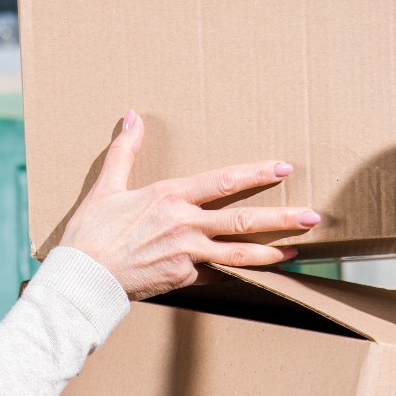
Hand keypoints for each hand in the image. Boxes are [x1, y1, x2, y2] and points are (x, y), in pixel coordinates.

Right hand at [57, 111, 317, 301]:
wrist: (83, 279)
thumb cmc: (91, 234)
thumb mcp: (107, 186)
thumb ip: (124, 151)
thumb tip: (132, 115)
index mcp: (170, 197)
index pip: (223, 181)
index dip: (256, 173)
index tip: (283, 167)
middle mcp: (185, 224)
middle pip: (242, 220)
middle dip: (281, 217)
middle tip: (312, 216)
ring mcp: (187, 255)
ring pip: (238, 253)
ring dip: (271, 250)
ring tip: (297, 248)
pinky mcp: (182, 279)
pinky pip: (217, 274)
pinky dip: (238, 272)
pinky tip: (260, 271)